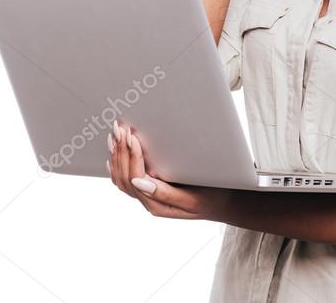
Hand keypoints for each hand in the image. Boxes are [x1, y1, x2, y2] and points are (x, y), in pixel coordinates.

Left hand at [107, 120, 235, 220]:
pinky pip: (126, 179)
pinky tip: (113, 153)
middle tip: (120, 128)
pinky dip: (117, 164)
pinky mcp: (149, 190)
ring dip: (116, 155)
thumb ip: (165, 192)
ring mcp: (147, 197)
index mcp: (157, 204)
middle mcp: (148, 201)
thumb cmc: (211, 198)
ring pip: (121, 178)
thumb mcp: (192, 198)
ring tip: (115, 135)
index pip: (136, 178)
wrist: (222, 205)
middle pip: (124, 176)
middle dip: (121, 151)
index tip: (132, 136)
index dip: (132, 155)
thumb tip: (137, 182)